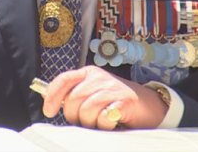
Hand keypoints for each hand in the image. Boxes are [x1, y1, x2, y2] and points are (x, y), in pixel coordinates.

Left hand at [42, 66, 167, 129]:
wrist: (148, 105)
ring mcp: (114, 88)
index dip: (53, 96)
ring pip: (87, 109)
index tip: (49, 111)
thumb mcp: (93, 93)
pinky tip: (111, 122)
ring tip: (100, 121)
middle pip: (74, 99)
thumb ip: (74, 95)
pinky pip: (104, 117)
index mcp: (89, 73)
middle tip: (86, 121)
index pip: (64, 80)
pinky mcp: (125, 101)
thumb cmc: (116, 102)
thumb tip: (49, 102)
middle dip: (75, 116)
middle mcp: (100, 77)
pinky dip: (104, 124)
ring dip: (91, 122)